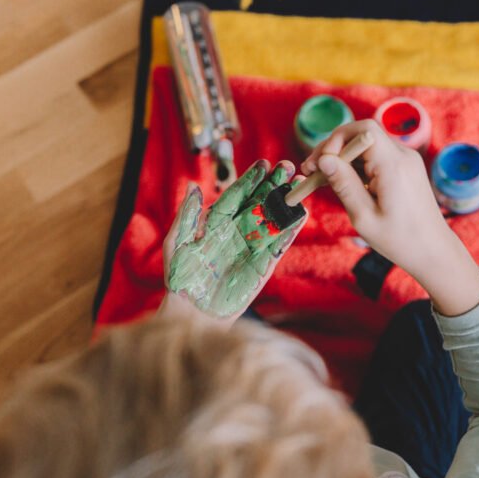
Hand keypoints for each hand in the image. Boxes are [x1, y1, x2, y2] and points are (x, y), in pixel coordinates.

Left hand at [162, 160, 306, 324]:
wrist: (192, 313)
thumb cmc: (180, 279)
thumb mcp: (177, 243)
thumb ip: (187, 215)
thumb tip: (192, 185)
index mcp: (217, 223)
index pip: (237, 195)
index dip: (251, 179)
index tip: (264, 164)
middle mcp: (238, 231)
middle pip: (260, 202)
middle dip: (274, 184)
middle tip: (288, 167)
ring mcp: (253, 247)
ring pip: (274, 219)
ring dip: (286, 202)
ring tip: (300, 184)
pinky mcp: (264, 265)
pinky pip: (280, 244)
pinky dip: (291, 230)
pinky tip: (301, 214)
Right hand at [301, 120, 478, 315]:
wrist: (433, 250)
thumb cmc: (400, 240)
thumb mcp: (364, 216)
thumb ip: (343, 184)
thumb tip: (324, 159)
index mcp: (394, 166)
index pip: (363, 131)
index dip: (336, 140)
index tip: (319, 164)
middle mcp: (404, 156)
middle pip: (363, 136)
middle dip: (334, 149)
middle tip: (311, 170)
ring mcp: (407, 161)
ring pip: (368, 145)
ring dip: (344, 158)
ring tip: (322, 179)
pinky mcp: (406, 169)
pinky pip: (377, 157)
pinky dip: (358, 165)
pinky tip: (343, 182)